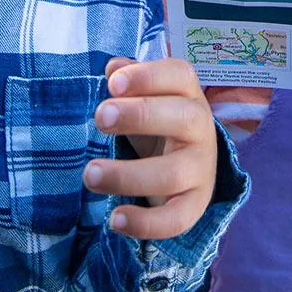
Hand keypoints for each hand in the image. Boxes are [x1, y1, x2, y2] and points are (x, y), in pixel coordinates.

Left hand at [83, 57, 216, 238]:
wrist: (190, 165)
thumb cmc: (158, 121)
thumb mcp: (147, 97)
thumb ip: (130, 80)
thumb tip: (113, 68)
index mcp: (188, 94)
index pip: (180, 76)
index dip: (149, 77)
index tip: (113, 84)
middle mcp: (201, 127)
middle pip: (182, 118)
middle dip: (140, 116)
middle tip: (99, 117)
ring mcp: (201, 168)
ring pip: (173, 174)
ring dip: (129, 175)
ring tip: (90, 174)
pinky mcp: (195, 204)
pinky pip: (177, 219)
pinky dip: (146, 223)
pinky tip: (115, 219)